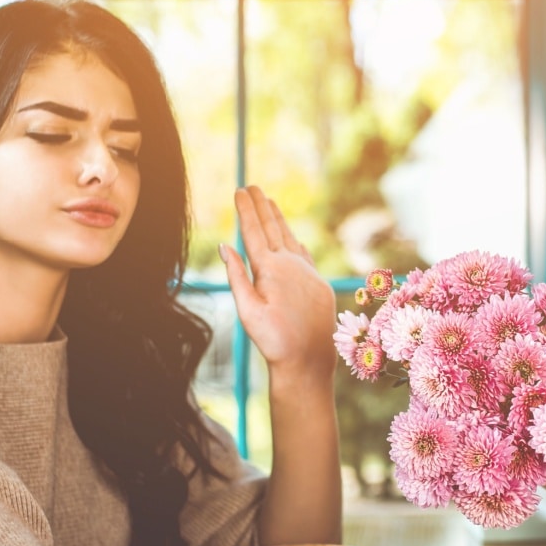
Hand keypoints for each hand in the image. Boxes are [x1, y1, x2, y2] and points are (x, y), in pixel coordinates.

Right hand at [220, 186, 336, 378]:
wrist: (309, 359)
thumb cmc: (273, 339)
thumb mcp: (247, 309)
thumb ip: (237, 275)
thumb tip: (225, 246)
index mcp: (271, 268)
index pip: (253, 232)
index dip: (245, 210)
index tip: (239, 190)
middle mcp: (292, 264)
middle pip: (273, 228)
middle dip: (261, 206)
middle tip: (252, 186)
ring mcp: (308, 272)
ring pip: (290, 238)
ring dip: (279, 220)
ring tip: (270, 202)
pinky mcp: (319, 284)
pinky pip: (304, 255)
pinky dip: (295, 241)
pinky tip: (292, 237)